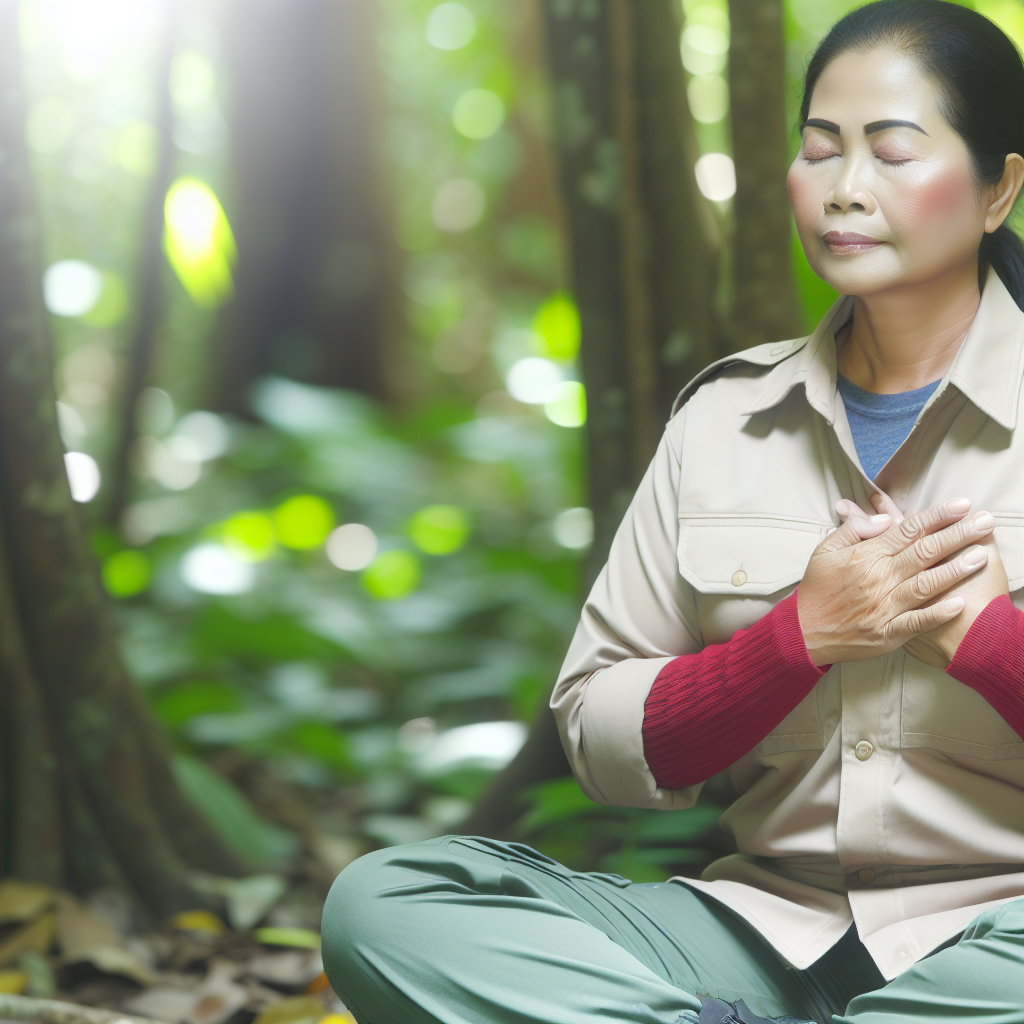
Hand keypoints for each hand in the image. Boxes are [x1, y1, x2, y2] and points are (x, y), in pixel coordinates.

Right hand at [797, 497, 994, 666]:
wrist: (804, 631)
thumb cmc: (817, 590)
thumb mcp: (824, 551)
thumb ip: (853, 530)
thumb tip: (884, 518)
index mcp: (866, 557)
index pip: (908, 530)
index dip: (937, 516)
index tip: (961, 504)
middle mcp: (879, 579)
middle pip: (925, 552)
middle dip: (958, 535)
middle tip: (985, 521)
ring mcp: (885, 607)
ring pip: (926, 584)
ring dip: (956, 569)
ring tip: (982, 555)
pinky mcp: (887, 632)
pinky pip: (917, 622)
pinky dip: (937, 613)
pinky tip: (958, 603)